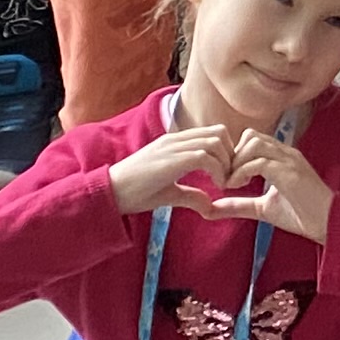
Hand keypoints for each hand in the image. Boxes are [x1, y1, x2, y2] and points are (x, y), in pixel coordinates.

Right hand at [109, 120, 236, 217]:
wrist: (108, 194)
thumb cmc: (134, 193)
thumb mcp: (169, 193)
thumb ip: (191, 194)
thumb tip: (211, 206)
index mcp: (176, 143)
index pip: (213, 133)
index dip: (227, 152)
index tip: (227, 175)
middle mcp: (176, 140)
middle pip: (220, 133)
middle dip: (231, 155)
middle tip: (230, 179)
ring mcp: (172, 147)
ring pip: (215, 141)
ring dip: (226, 163)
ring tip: (224, 184)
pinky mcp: (170, 160)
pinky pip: (205, 156)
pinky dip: (218, 171)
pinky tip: (216, 187)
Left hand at [209, 128, 336, 242]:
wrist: (328, 224)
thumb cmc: (301, 216)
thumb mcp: (263, 208)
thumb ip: (239, 205)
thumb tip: (210, 209)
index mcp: (282, 157)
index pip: (252, 139)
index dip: (235, 155)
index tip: (227, 177)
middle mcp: (286, 153)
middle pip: (250, 136)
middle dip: (233, 156)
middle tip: (226, 179)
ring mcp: (289, 160)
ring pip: (253, 143)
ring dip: (237, 162)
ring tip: (232, 183)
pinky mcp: (290, 172)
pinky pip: (259, 162)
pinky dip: (242, 172)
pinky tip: (239, 186)